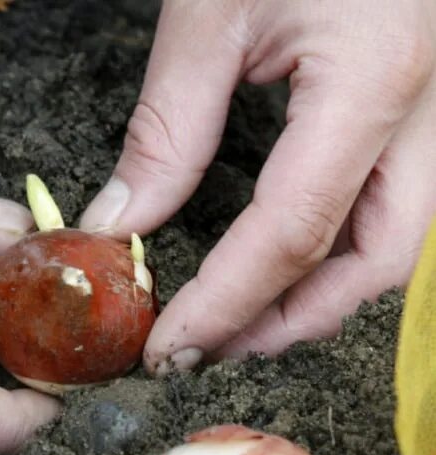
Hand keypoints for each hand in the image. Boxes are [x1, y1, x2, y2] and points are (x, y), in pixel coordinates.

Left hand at [80, 0, 435, 372]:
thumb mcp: (212, 16)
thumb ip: (169, 130)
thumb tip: (123, 223)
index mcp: (375, 82)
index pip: (291, 233)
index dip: (226, 303)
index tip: (169, 345)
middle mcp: (429, 112)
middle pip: (373, 263)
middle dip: (287, 321)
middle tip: (210, 346)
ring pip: (395, 246)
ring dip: (318, 298)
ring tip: (241, 321)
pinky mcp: (421, 113)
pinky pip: (390, 207)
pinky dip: (334, 253)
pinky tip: (284, 264)